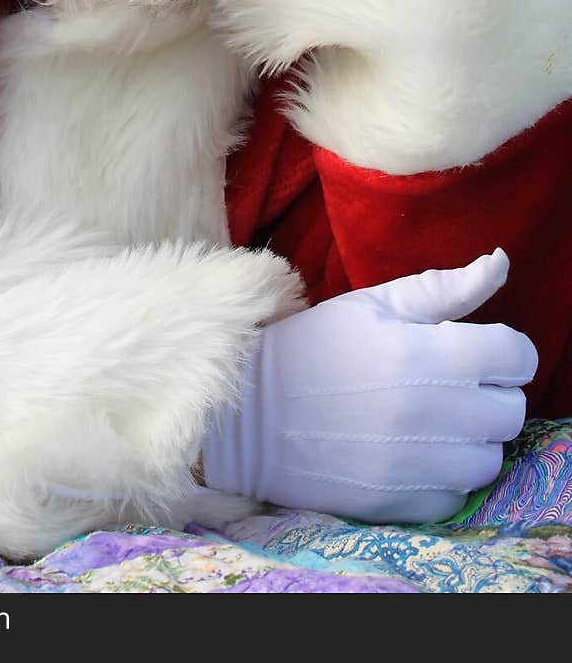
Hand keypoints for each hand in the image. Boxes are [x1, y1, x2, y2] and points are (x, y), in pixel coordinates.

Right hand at [201, 249, 536, 522]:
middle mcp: (434, 412)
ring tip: (429, 419)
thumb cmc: (312, 347)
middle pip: (511, 409)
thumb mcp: (373, 304)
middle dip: (488, 392)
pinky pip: (457, 493)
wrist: (248, 413)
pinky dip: (443, 475)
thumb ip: (444, 287)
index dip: (502, 348)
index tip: (474, 349)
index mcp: (430, 353)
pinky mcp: (403, 503)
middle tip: (447, 383)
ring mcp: (420, 463)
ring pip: (490, 457)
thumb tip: (500, 263)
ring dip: (471, 438)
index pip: (517, 354)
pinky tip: (410, 452)